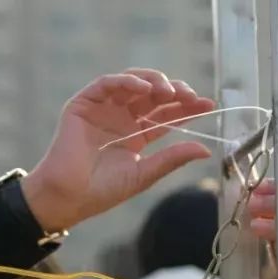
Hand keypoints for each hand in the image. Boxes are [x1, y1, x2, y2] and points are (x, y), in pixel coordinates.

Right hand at [21, 68, 215, 231]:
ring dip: (153, 82)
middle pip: (153, 95)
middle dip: (174, 91)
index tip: (209, 104)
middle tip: (190, 95)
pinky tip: (144, 89)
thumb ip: (172, 158)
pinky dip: (125, 82)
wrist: (68, 197)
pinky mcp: (83, 104)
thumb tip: (206, 150)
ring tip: (169, 91)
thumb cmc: (102, 191)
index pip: (166, 115)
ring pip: (132, 84)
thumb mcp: (145, 173)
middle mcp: (121, 118)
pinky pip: (106, 84)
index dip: (187, 108)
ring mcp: (103, 109)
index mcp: (136, 135)